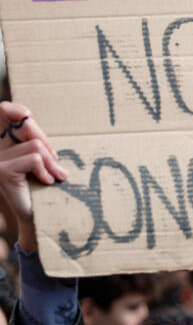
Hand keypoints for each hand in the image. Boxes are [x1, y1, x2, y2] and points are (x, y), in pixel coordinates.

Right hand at [0, 102, 66, 249]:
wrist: (34, 216)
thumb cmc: (39, 184)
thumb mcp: (38, 157)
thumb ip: (33, 139)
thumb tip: (28, 117)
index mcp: (1, 143)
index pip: (3, 110)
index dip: (17, 109)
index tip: (29, 116)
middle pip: (25, 126)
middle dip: (45, 142)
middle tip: (55, 161)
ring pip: (35, 145)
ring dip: (51, 162)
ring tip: (53, 175)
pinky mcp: (1, 171)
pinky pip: (34, 159)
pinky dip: (46, 170)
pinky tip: (46, 182)